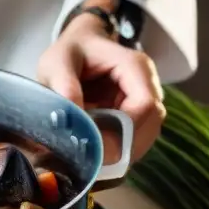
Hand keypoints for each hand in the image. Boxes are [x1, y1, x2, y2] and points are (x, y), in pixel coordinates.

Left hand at [37, 14, 165, 161]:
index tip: (95, 146)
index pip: (145, 105)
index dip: (124, 131)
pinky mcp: (138, 116)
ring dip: (123, 151)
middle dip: (124, 146)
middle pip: (151, 124)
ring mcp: (146, 101)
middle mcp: (148, 84)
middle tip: (92, 161)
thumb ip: (64, 85)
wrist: (78, 48)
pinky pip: (137, 139)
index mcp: (134, 66)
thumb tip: (74, 119)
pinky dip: (120, 151)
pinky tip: (98, 155)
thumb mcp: (57, 63)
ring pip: (147, 136)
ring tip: (93, 159)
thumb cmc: (69, 52)